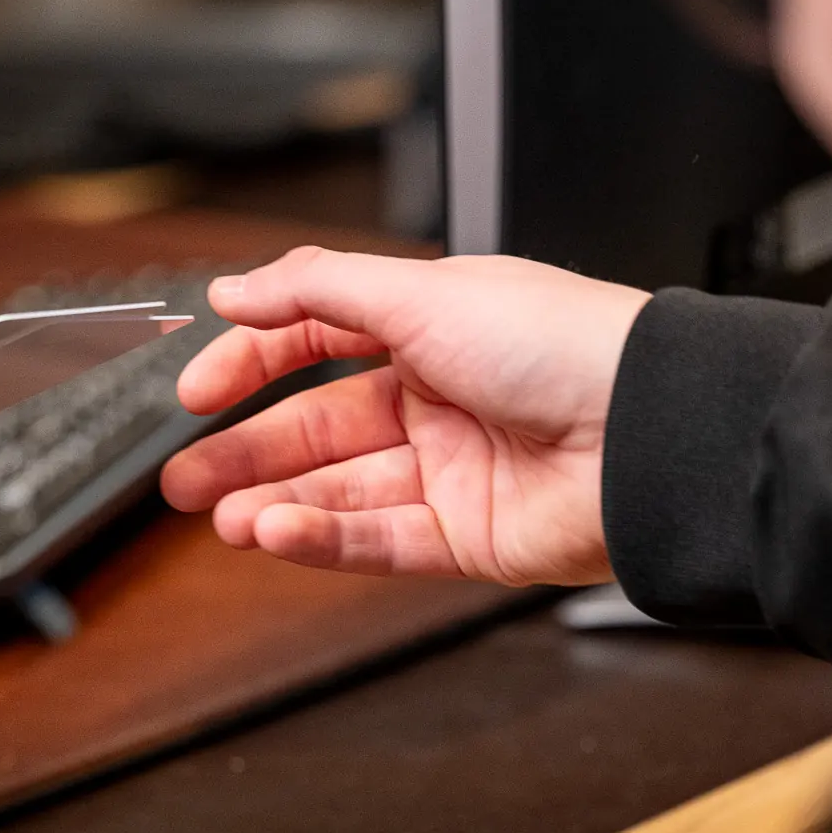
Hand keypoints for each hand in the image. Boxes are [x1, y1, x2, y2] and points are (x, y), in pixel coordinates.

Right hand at [162, 248, 649, 584]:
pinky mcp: (470, 538)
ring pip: (341, 494)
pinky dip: (321, 539)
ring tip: (219, 513)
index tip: (197, 386)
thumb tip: (235, 290)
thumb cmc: (565, 344)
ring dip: (274, 502)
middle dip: (246, 452)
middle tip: (183, 475)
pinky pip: (378, 543)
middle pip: (319, 430)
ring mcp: (454, 472)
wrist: (649, 431)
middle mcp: (440, 400)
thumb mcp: (424, 293)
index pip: (318, 343)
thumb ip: (317, 293)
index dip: (253, 363)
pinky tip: (274, 531)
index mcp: (432, 329)